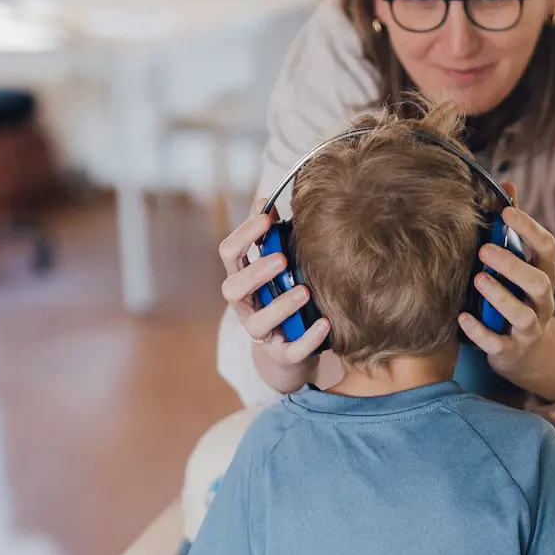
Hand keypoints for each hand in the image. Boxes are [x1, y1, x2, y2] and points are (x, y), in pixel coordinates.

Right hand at [219, 209, 329, 395]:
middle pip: (233, 289)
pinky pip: (291, 350)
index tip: (266, 218)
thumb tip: (266, 199)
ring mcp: (261, 334)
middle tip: (281, 258)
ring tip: (304, 292)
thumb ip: (268, 237)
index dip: (243, 235)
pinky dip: (308, 338)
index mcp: (242, 280)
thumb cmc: (282, 298)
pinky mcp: (281, 356)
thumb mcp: (274, 267)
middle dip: (255, 272)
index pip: (229, 254)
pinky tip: (326, 324)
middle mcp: (245, 307)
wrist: (290, 352)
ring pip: (258, 323)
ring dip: (280, 306)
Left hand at [457, 202, 554, 401]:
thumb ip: (514, 229)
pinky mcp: (513, 350)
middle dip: (514, 265)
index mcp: (544, 274)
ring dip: (501, 297)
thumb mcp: (521, 264)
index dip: (529, 228)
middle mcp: (542, 301)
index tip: (505, 211)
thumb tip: (506, 185)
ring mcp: (530, 328)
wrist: (528, 353)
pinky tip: (462, 318)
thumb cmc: (518, 296)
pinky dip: (481, 332)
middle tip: (485, 249)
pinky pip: (499, 343)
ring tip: (477, 279)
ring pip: (524, 314)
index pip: (546, 247)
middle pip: (539, 282)